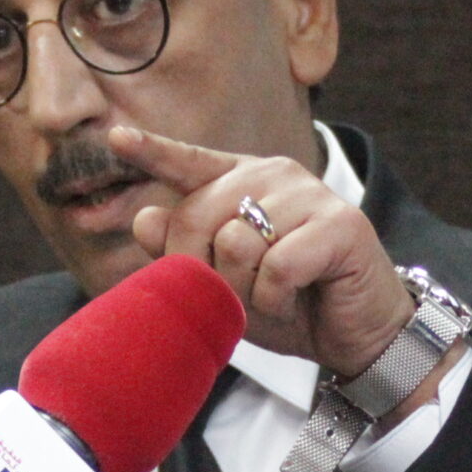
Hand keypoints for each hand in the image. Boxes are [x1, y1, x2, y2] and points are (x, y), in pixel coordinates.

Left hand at [112, 125, 413, 377]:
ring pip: (236, 242)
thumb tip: (144, 217)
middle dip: (202, 271)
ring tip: (270, 297)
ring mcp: (309, 193)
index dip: (152, 152)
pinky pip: (277, 266)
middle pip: (197, 216)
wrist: (355, 334)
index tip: (116, 138)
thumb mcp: (223, 285)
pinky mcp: (340, 223)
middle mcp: (273, 175)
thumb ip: (183, 251)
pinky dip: (276, 298)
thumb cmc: (287, 303)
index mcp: (241, 181)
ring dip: (244, 290)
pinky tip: (295, 298)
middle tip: (234, 297)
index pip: (189, 163)